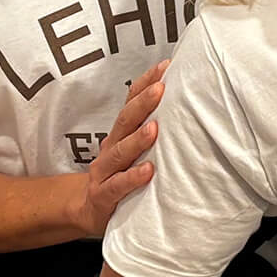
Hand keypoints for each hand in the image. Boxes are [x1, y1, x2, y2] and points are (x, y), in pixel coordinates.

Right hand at [71, 61, 168, 238]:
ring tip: (155, 129)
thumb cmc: (122, 175)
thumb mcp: (134, 151)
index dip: (145, 83)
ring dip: (137, 139)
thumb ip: (152, 131)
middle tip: (161, 88)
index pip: (130, 102)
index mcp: (120, 134)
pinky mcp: (103, 196)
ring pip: (120, 152)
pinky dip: (132, 177)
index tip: (166, 66)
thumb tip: (186, 107)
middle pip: (125, 121)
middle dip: (143, 103)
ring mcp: (104, 172)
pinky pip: (118, 185)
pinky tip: (148, 171)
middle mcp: (111, 147)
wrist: (90, 209)